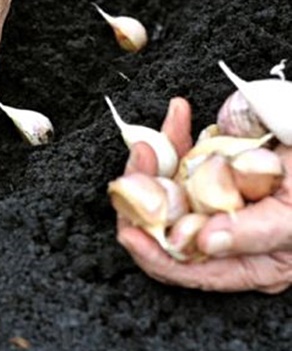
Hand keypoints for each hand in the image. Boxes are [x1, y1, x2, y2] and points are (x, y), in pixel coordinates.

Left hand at [116, 97, 291, 292]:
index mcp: (244, 262)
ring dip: (156, 158)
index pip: (184, 268)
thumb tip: (207, 243)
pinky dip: (178, 135)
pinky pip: (186, 155)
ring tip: (152, 138)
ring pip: (168, 185)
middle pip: (165, 222)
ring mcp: (216, 199)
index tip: (129, 232)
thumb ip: (254, 232)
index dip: (151, 254)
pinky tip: (179, 114)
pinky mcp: (216, 168)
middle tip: (141, 159)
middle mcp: (222, 234)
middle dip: (144, 191)